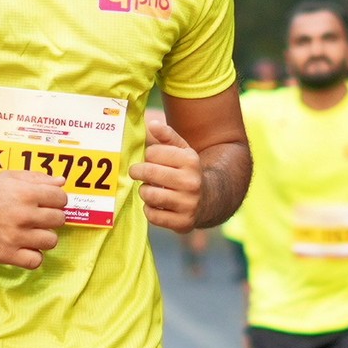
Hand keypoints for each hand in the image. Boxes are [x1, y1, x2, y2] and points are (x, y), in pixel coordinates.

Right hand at [0, 170, 66, 269]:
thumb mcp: (8, 177)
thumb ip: (37, 178)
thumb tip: (61, 182)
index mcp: (25, 192)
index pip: (61, 198)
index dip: (56, 201)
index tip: (47, 204)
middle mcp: (22, 214)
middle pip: (59, 220)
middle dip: (50, 218)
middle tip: (36, 219)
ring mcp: (15, 236)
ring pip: (51, 241)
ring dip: (43, 238)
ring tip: (30, 234)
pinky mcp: (6, 254)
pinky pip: (36, 261)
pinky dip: (33, 256)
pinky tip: (24, 248)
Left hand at [130, 113, 204, 231]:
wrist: (209, 200)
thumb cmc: (187, 172)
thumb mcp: (182, 151)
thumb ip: (167, 136)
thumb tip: (152, 124)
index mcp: (191, 161)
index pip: (152, 153)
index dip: (148, 156)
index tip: (151, 159)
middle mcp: (192, 182)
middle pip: (149, 172)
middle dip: (138, 172)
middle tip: (137, 173)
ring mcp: (188, 204)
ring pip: (149, 195)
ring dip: (144, 192)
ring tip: (149, 189)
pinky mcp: (183, 223)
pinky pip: (152, 215)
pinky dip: (149, 210)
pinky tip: (156, 205)